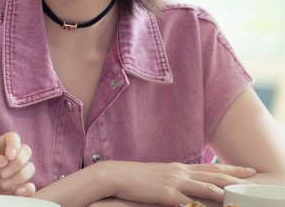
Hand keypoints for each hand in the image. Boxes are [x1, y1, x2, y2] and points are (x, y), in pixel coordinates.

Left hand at [0, 132, 34, 206]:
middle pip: (25, 151)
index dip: (15, 143)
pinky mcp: (14, 194)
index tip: (9, 156)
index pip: (12, 138)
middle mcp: (5, 163)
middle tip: (2, 174)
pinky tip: (16, 193)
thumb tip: (4, 159)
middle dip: (18, 162)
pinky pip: (30, 188)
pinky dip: (28, 189)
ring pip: (29, 168)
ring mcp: (11, 178)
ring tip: (3, 185)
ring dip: (20, 176)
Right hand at [105, 161, 255, 204]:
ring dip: (224, 191)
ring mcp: (174, 183)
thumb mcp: (161, 175)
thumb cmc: (138, 177)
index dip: (229, 169)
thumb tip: (189, 184)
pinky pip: (189, 203)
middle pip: (213, 175)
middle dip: (234, 176)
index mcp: (180, 168)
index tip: (245, 170)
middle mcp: (180, 172)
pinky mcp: (167, 194)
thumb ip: (176, 179)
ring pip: (206, 187)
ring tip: (240, 194)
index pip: (210, 168)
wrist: (119, 175)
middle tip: (252, 176)